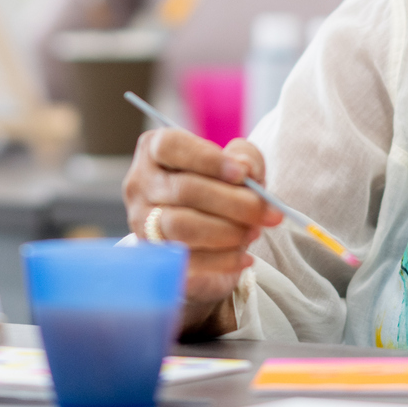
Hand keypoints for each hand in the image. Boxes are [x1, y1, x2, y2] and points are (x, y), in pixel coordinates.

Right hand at [123, 130, 281, 334]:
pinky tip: (245, 256)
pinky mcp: (153, 256)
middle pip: (183, 189)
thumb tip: (244, 169)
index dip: (208, 159)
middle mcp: (140, 184)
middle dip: (232, 202)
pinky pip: (186, 260)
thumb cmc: (221, 188)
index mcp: (154, 150)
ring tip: (255, 231)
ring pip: (181, 226)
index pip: (170, 146)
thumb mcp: (238, 164)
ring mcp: (142, 222)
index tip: (242, 174)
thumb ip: (245, 158)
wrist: (207, 235)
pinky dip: (222, 260)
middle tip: (267, 212)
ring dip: (227, 231)